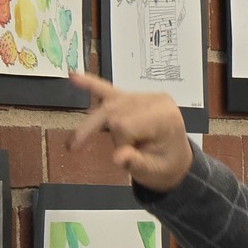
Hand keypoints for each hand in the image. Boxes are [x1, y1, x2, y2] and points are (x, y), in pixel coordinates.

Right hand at [67, 72, 192, 192]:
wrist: (174, 160)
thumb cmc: (166, 165)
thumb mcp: (155, 170)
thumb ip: (136, 163)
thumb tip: (118, 158)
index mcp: (165, 116)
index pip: (126, 124)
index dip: (121, 143)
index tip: (130, 155)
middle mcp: (155, 100)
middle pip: (113, 112)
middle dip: (113, 136)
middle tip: (121, 153)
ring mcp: (143, 95)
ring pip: (107, 105)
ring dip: (95, 124)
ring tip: (76, 143)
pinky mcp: (131, 96)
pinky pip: (107, 88)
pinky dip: (90, 84)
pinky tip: (73, 77)